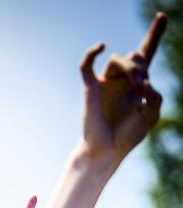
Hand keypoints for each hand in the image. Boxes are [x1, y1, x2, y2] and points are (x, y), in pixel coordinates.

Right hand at [80, 13, 165, 160]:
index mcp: (137, 84)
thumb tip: (142, 83)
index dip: (155, 34)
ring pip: (119, 59)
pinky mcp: (90, 88)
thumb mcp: (152, 116)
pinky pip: (86, 65)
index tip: (162, 15)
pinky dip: (91, 53)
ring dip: (132, 68)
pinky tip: (101, 46)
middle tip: (143, 86)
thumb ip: (155, 97)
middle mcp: (121, 79)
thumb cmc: (127, 136)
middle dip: (143, 66)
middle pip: (135, 56)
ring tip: (137, 85)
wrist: (107, 150)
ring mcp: (105, 83)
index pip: (147, 53)